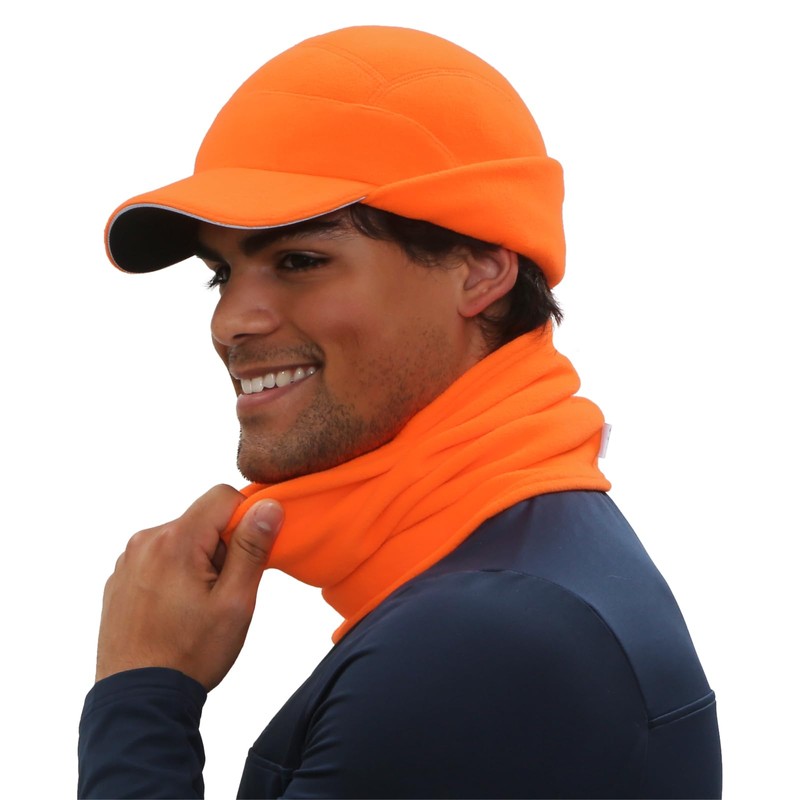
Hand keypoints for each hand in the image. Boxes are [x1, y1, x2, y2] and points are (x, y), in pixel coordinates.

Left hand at [95, 485, 282, 690]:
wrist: (138, 700)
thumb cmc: (190, 655)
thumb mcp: (235, 602)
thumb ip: (252, 548)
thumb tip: (269, 505)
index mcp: (175, 540)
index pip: (223, 497)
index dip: (246, 520)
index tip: (249, 557)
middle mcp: (145, 540)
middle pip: (202, 519)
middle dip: (222, 546)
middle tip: (224, 591)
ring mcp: (128, 560)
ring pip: (182, 539)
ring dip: (198, 560)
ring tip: (198, 606)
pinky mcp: (120, 579)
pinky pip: (159, 558)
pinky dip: (175, 574)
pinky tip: (176, 611)